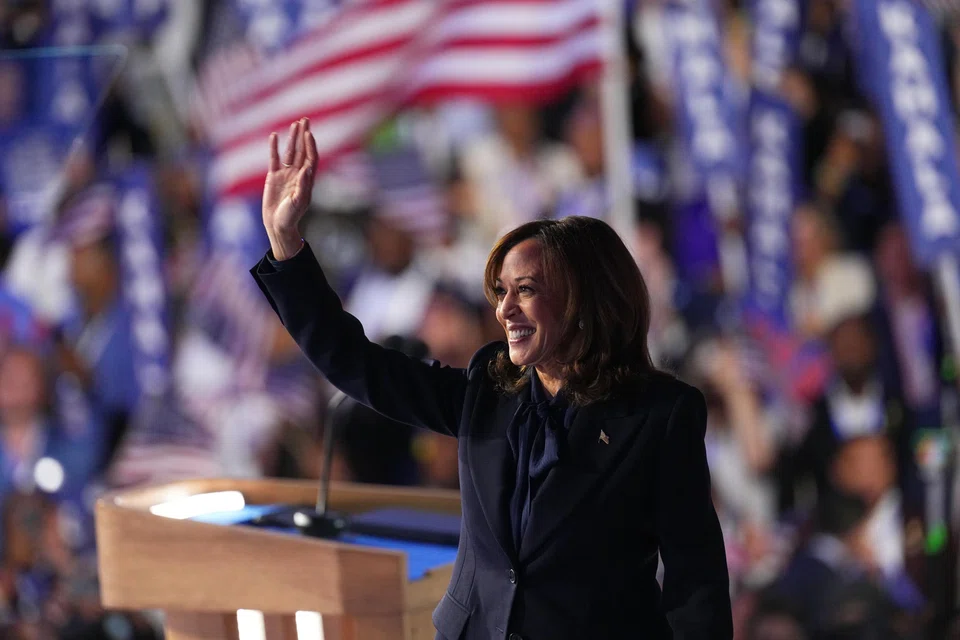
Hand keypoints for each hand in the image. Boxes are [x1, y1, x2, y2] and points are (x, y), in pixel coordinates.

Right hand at [263, 117, 317, 258]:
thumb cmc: (291, 216)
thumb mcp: (298, 202)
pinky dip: (274, 148)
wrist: (278, 224)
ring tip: (295, 123)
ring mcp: (285, 174)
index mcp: (307, 180)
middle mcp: (298, 174)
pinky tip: (274, 136)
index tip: (309, 133)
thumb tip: (307, 169)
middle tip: (305, 119)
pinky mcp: (273, 176)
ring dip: (292, 138)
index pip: (311, 158)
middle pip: (302, 150)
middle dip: (304, 135)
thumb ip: (303, 185)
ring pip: (289, 152)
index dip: (310, 145)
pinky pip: (274, 159)